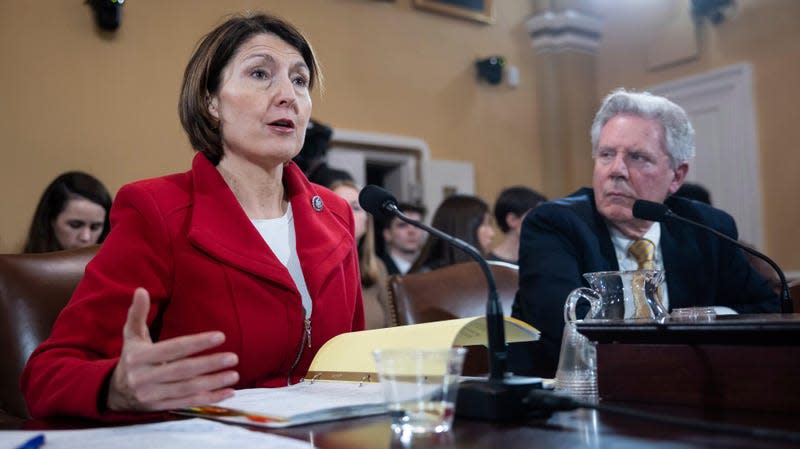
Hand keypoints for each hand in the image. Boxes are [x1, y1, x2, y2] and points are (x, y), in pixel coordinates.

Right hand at [107, 288, 239, 411]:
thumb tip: (141, 289)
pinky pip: (188, 403)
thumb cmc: (132, 358)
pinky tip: (228, 393)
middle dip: (209, 364)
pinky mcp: (160, 407)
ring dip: (213, 383)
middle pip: (182, 370)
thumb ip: (137, 314)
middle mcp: (144, 377)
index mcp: (139, 357)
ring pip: (187, 388)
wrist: (115, 392)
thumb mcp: (131, 336)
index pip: (173, 348)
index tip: (220, 336)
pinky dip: (209, 399)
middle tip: (233, 358)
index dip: (197, 343)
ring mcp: (152, 395)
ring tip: (234, 375)